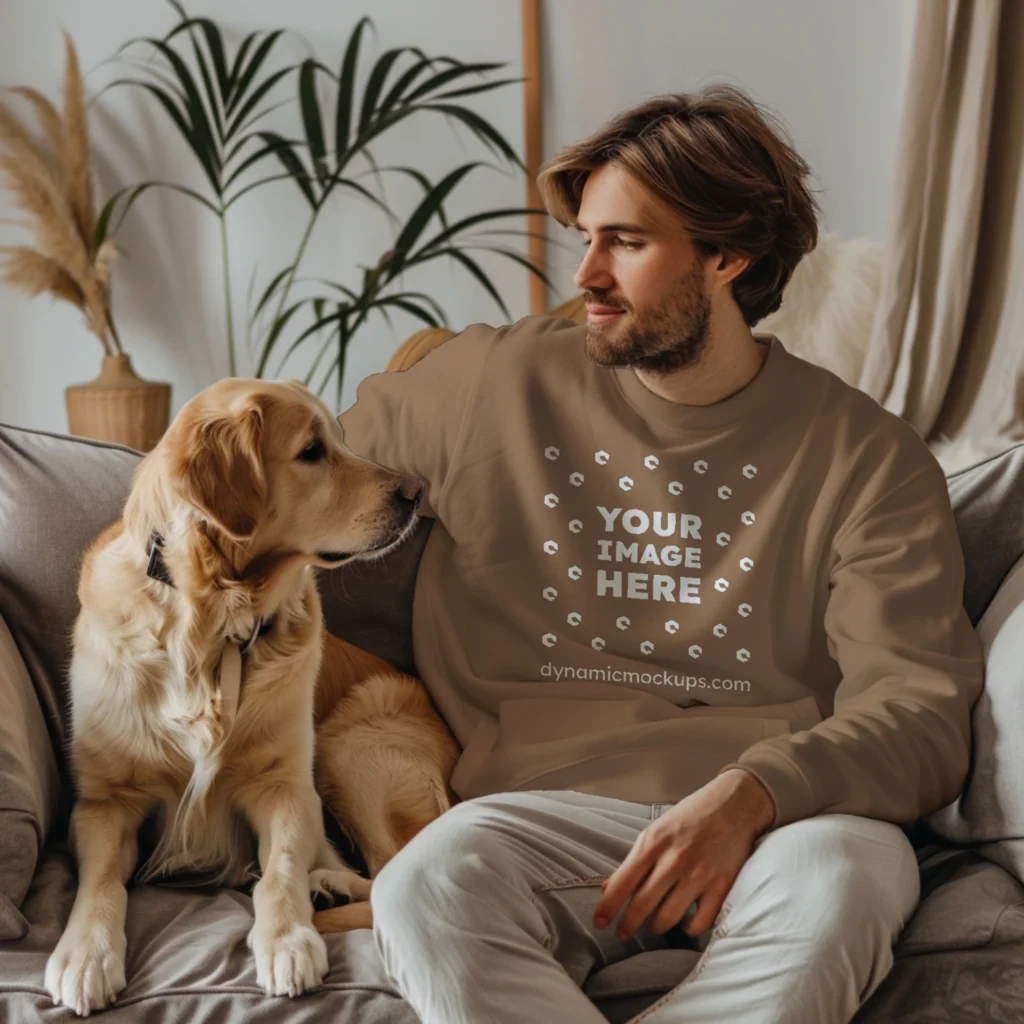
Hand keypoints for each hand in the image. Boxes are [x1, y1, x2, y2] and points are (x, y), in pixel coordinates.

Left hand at [593, 769, 774, 940]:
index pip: (623, 882)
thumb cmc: (690, 816)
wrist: (734, 804)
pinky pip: (700, 922)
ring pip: (669, 917)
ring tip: (653, 925)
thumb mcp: (656, 830)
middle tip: (622, 934)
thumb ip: (635, 860)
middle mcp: (674, 860)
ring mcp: (699, 875)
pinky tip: (685, 922)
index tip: (598, 922)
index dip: (608, 907)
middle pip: (643, 904)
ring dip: (656, 926)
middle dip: (628, 924)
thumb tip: (608, 887)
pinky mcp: (721, 886)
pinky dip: (689, 928)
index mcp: (654, 842)